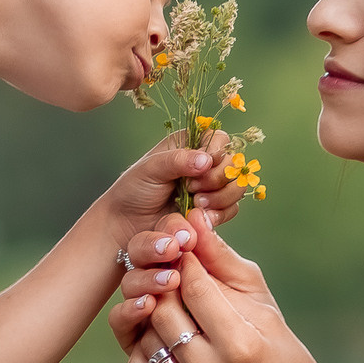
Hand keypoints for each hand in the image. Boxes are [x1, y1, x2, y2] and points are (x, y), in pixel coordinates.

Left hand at [101, 130, 245, 235]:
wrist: (126, 223)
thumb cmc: (134, 190)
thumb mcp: (151, 168)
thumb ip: (177, 160)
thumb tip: (206, 160)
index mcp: (189, 145)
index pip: (220, 140)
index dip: (215, 154)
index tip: (198, 169)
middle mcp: (203, 164)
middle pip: (234, 164)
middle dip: (217, 179)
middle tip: (192, 189)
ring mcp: (210, 188)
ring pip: (236, 187)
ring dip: (221, 197)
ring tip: (196, 203)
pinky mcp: (212, 210)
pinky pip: (231, 209)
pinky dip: (220, 213)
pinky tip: (200, 216)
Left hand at [110, 221, 321, 362]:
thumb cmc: (284, 359)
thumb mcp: (265, 307)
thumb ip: (226, 263)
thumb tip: (195, 219)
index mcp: (241, 345)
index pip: (196, 287)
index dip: (187, 259)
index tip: (186, 246)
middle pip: (165, 308)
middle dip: (167, 281)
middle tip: (174, 269)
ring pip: (146, 334)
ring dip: (155, 310)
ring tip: (173, 300)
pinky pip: (138, 362)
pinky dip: (146, 340)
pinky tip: (166, 332)